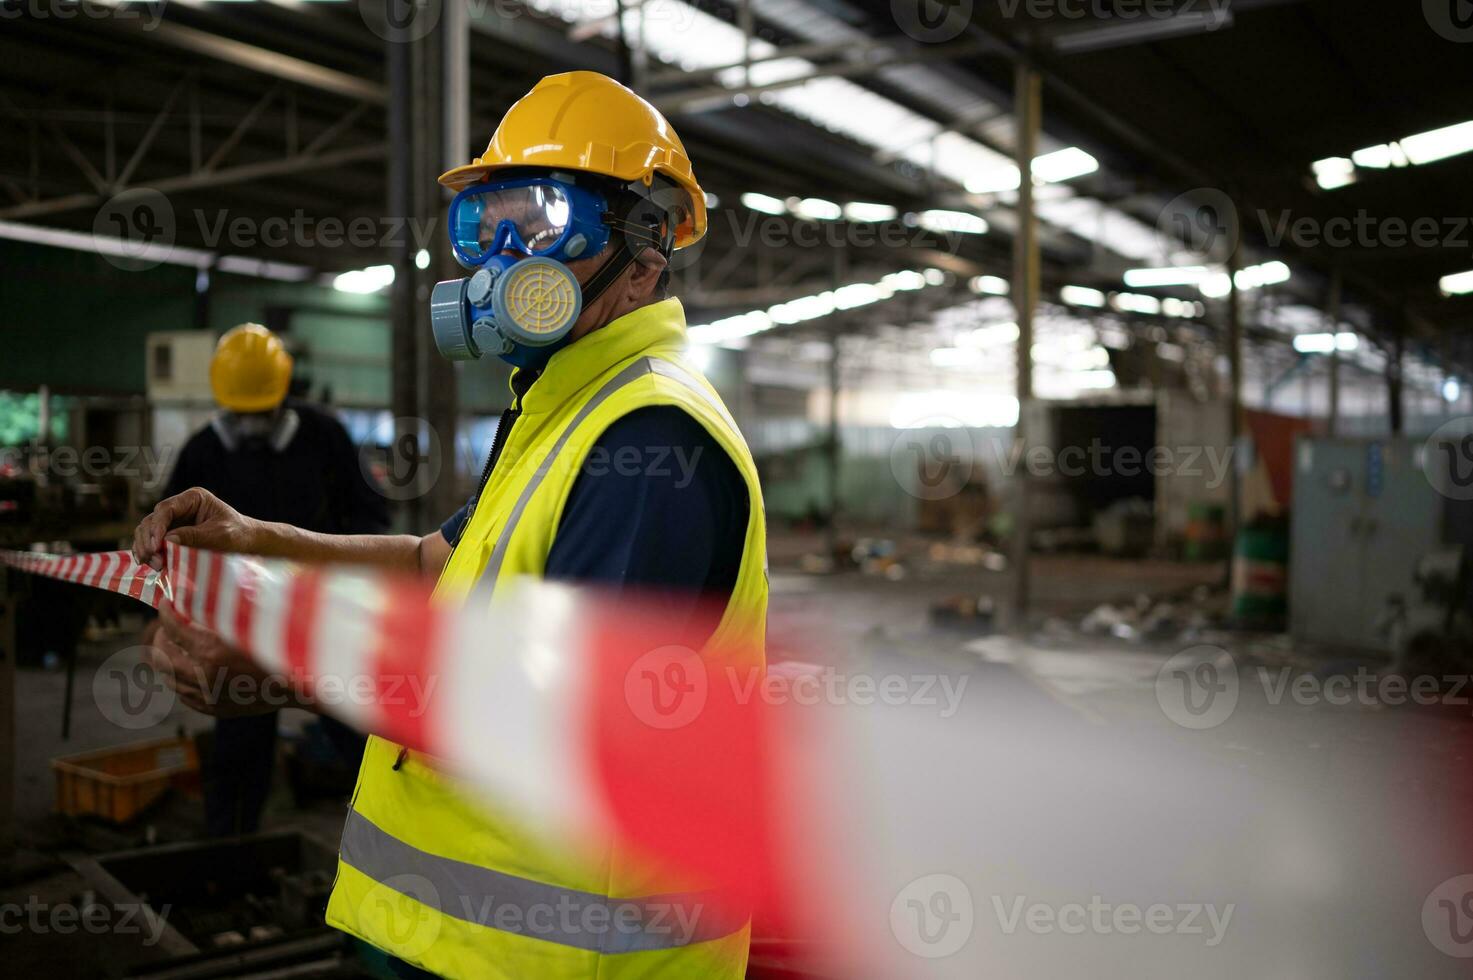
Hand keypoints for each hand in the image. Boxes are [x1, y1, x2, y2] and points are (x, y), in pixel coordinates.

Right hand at [132, 487, 262, 569]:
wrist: (247, 544)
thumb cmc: (238, 534)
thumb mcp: (219, 535)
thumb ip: (194, 536)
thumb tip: (166, 540)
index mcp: (193, 498)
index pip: (166, 509)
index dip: (157, 527)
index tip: (156, 545)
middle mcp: (180, 508)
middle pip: (151, 520)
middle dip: (148, 540)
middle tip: (153, 559)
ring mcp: (174, 522)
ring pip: (148, 532)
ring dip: (146, 548)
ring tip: (154, 565)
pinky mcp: (172, 536)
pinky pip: (153, 543)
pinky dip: (149, 553)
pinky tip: (151, 564)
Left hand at [147, 603, 287, 716]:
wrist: (301, 683)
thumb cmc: (281, 646)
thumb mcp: (250, 622)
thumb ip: (222, 612)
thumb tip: (198, 595)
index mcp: (212, 651)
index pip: (173, 627)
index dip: (166, 612)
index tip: (166, 603)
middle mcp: (204, 675)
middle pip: (162, 655)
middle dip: (159, 636)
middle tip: (165, 625)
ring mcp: (206, 695)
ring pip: (168, 677)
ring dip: (165, 658)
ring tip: (171, 647)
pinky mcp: (212, 708)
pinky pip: (182, 694)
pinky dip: (178, 679)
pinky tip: (185, 669)